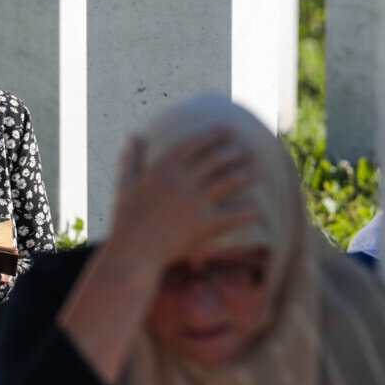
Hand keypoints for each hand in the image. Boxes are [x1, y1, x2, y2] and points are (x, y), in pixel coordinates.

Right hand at [56, 128, 260, 384]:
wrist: (131, 254)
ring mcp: (193, 203)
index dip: (215, 135)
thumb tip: (132, 136)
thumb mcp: (124, 186)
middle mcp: (180, 182)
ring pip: (229, 182)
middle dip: (237, 152)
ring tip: (260, 171)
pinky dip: (248, 211)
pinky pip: (232, 215)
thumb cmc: (125, 222)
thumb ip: (131, 160)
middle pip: (217, 160)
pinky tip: (260, 209)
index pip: (195, 145)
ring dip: (247, 174)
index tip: (230, 130)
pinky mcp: (202, 225)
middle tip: (252, 149)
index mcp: (162, 170)